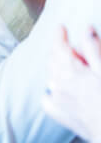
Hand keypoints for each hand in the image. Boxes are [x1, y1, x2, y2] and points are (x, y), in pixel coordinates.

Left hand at [43, 25, 100, 142]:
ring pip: (50, 78)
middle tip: (62, 43)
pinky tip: (54, 90)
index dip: (59, 36)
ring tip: (61, 63)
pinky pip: (48, 99)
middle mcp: (59, 84)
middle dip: (56, 50)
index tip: (60, 27)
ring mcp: (58, 100)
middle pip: (52, 61)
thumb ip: (94, 49)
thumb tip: (85, 29)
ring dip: (54, 68)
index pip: (59, 47)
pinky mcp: (60, 115)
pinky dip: (51, 91)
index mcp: (71, 71)